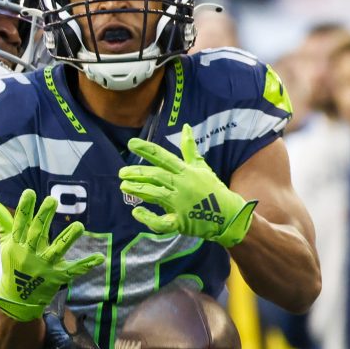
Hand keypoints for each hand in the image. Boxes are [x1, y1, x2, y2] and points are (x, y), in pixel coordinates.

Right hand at [0, 189, 103, 321]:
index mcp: (18, 244)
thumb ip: (3, 219)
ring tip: (80, 226)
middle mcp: (30, 254)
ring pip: (57, 251)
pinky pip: (73, 270)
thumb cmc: (13, 264)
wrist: (17, 298)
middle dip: (44, 217)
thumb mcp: (7, 242)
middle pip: (38, 234)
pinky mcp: (58, 277)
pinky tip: (100, 257)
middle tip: (52, 200)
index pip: (21, 223)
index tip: (30, 193)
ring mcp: (45, 266)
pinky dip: (86, 265)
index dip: (25, 209)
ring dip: (68, 239)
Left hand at [119, 124, 256, 247]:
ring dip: (139, 190)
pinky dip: (148, 218)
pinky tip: (136, 212)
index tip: (131, 144)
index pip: (164, 157)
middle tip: (121, 173)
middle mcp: (183, 186)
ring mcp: (181, 204)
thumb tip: (186, 126)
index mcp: (187, 172)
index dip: (147, 150)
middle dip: (138, 173)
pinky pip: (162, 221)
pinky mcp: (180, 222)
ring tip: (123, 186)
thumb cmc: (212, 190)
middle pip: (157, 176)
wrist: (228, 215)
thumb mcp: (201, 167)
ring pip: (156, 195)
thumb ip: (189, 149)